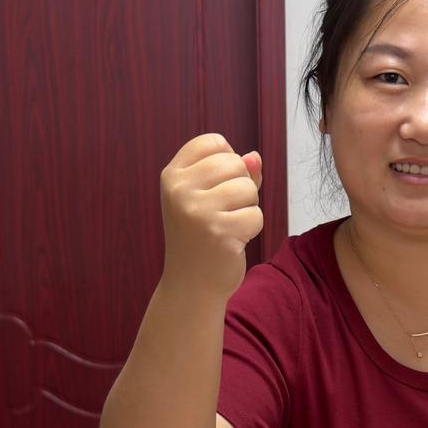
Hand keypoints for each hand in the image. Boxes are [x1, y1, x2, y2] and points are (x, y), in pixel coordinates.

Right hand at [159, 133, 263, 300]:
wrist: (191, 285)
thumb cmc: (203, 236)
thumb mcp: (210, 198)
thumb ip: (234, 174)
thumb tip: (255, 157)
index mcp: (172, 176)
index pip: (214, 143)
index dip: (228, 161)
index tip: (218, 186)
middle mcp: (179, 190)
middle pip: (235, 164)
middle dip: (242, 186)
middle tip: (225, 212)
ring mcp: (197, 212)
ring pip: (248, 189)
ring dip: (248, 208)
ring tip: (228, 226)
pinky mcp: (219, 233)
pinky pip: (255, 215)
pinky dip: (252, 228)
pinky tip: (233, 240)